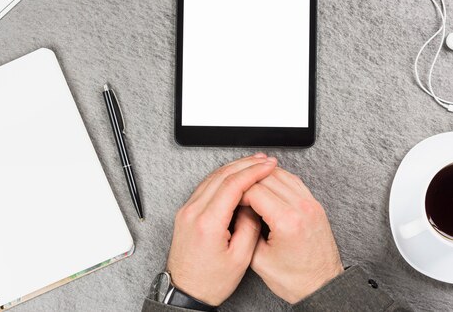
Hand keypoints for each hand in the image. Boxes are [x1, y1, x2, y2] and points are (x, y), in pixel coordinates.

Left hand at [166, 154, 277, 305]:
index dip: (253, 172)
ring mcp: (186, 211)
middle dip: (246, 164)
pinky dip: (222, 177)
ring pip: (212, 177)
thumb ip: (250, 226)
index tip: (268, 166)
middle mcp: (193, 212)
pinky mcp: (185, 213)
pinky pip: (205, 186)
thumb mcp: (240, 258)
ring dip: (234, 167)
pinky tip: (234, 176)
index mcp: (207, 223)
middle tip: (264, 160)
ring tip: (253, 164)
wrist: (185, 293)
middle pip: (222, 175)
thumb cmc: (210, 281)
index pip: (233, 185)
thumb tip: (254, 204)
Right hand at [242, 167, 343, 303]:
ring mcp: (311, 204)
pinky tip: (268, 185)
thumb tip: (237, 209)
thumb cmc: (295, 280)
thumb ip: (246, 231)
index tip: (232, 200)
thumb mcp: (259, 260)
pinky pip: (294, 181)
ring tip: (250, 185)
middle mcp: (302, 208)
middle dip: (248, 181)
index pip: (255, 190)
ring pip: (281, 174)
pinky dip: (278, 179)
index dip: (238, 192)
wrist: (322, 286)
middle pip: (267, 177)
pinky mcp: (315, 205)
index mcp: (287, 221)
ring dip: (263, 176)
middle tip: (238, 191)